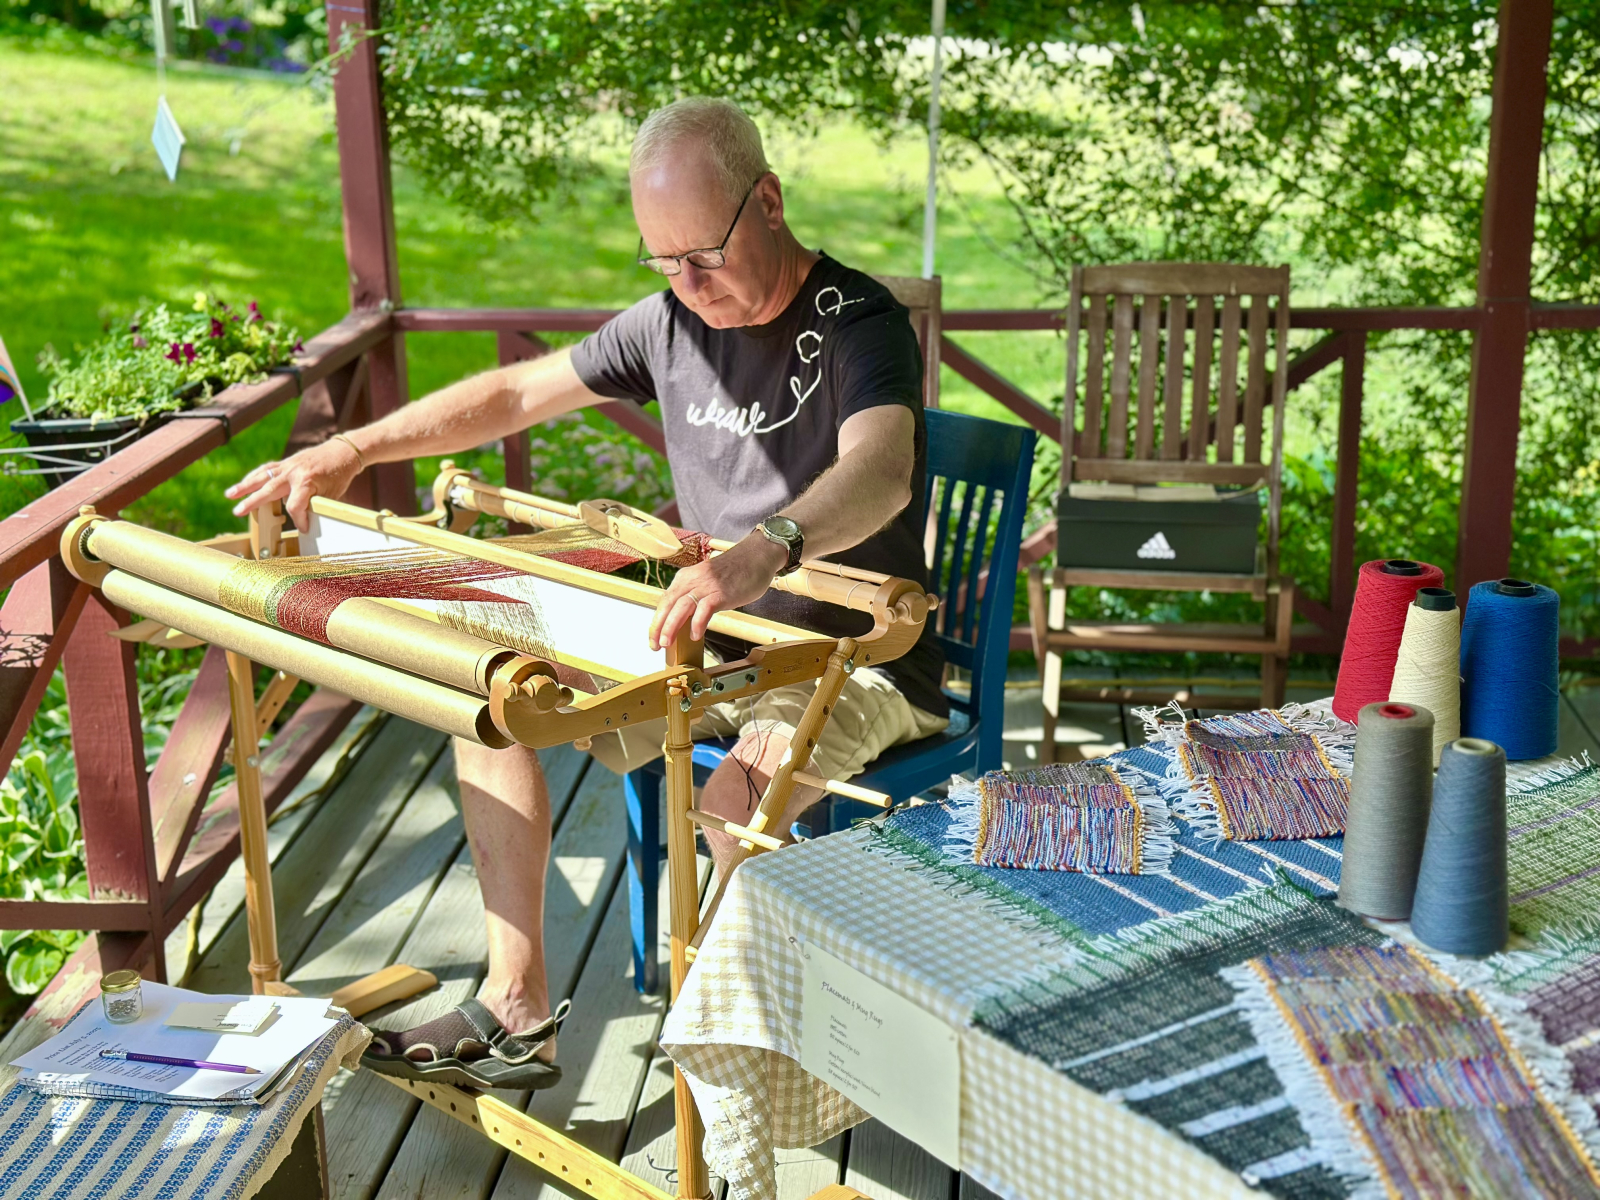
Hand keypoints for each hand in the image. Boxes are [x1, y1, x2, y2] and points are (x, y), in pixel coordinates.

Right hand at [225, 436, 363, 531]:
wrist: (342, 452)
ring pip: (262, 476)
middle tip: (238, 512)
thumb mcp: (331, 495)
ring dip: (244, 485)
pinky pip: (267, 469)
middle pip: (269, 490)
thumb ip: (313, 506)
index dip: (298, 520)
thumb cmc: (339, 475)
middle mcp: (293, 473)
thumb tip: (301, 520)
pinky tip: (244, 483)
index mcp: (306, 482)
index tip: (304, 528)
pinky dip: (254, 476)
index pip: (294, 506)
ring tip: (229, 495)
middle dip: (252, 502)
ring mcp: (288, 466)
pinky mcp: (286, 462)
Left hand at [649, 534, 786, 652]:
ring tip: (666, 643)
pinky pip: (705, 609)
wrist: (756, 556)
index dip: (656, 622)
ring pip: (681, 607)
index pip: (665, 601)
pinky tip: (696, 635)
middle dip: (658, 626)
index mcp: (686, 577)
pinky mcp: (721, 592)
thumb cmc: (735, 572)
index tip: (653, 639)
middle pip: (668, 604)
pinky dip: (698, 623)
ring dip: (671, 626)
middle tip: (655, 645)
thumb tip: (683, 622)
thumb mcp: (707, 582)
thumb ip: (694, 597)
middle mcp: (692, 580)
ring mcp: (707, 585)